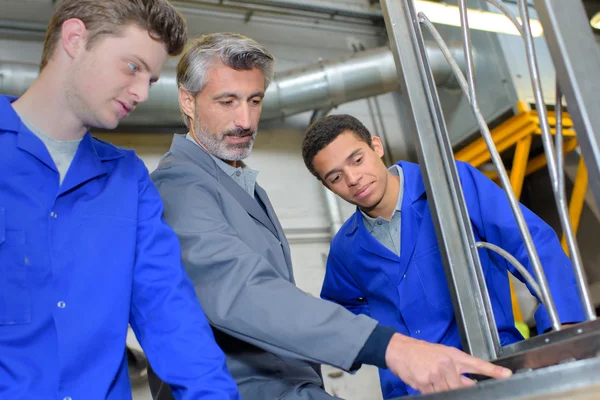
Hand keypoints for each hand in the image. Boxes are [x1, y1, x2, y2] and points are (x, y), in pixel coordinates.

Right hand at [385, 333, 511, 393]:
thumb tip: (470, 384)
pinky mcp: (425, 383)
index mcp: (454, 356)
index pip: (477, 364)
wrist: (398, 349)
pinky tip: (426, 383)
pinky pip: (434, 395)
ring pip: (448, 393)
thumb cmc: (420, 351)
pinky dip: (432, 393)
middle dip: (458, 390)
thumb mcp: (441, 355)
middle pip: (461, 387)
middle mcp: (447, 364)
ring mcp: (436, 374)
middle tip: (447, 381)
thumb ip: (457, 370)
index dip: (493, 371)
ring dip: (444, 391)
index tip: (507, 375)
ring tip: (433, 379)